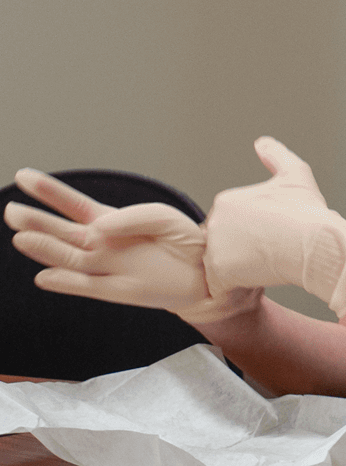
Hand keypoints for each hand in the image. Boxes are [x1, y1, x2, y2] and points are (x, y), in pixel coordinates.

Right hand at [5, 169, 260, 323]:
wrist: (206, 271)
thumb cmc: (184, 241)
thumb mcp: (163, 217)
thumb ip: (132, 217)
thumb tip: (100, 226)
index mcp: (112, 221)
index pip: (73, 204)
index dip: (49, 191)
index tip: (24, 176)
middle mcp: (102, 244)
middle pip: (62, 231)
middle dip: (37, 220)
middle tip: (10, 210)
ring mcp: (106, 267)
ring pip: (68, 257)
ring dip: (45, 249)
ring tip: (20, 237)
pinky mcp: (116, 290)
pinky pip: (87, 285)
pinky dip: (65, 282)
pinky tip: (43, 277)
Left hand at [205, 137, 345, 316]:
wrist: (316, 241)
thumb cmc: (309, 211)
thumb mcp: (296, 175)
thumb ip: (276, 156)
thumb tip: (261, 142)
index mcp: (227, 200)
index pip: (230, 223)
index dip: (252, 233)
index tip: (273, 235)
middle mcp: (214, 221)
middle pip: (222, 244)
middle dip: (241, 251)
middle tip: (270, 253)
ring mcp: (214, 248)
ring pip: (220, 265)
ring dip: (238, 270)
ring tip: (266, 267)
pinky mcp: (218, 272)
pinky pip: (219, 286)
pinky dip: (235, 288)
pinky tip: (257, 280)